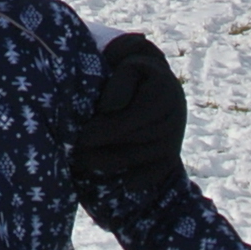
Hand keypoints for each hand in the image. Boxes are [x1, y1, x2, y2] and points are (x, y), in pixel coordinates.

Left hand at [73, 32, 186, 176]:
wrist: (150, 78)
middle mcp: (174, 113)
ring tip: (84, 165)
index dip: (107, 129)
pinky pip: (160, 169)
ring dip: (115, 164)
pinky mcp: (172, 151)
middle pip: (138, 140)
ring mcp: (175, 134)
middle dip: (106, 149)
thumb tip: (110, 109)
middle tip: (76, 156)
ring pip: (145, 156)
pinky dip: (143, 178)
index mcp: (164, 89)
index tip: (82, 137)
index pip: (135, 117)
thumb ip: (120, 82)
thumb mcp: (127, 64)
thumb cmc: (129, 67)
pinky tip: (124, 185)